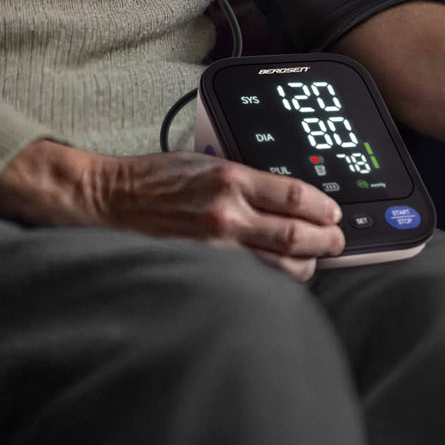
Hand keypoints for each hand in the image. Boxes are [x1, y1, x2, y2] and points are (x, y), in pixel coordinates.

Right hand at [0, 140, 344, 279]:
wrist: (108, 201)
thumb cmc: (152, 180)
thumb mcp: (203, 162)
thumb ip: (243, 178)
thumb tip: (283, 195)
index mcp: (230, 177)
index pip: (295, 195)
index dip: (324, 207)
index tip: (334, 212)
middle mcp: (228, 213)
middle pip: (297, 235)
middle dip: (326, 241)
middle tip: (336, 241)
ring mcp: (216, 247)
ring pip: (280, 267)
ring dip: (306, 266)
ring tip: (313, 262)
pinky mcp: (202, 270)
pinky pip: (250, 282)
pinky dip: (271, 282)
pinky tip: (279, 280)